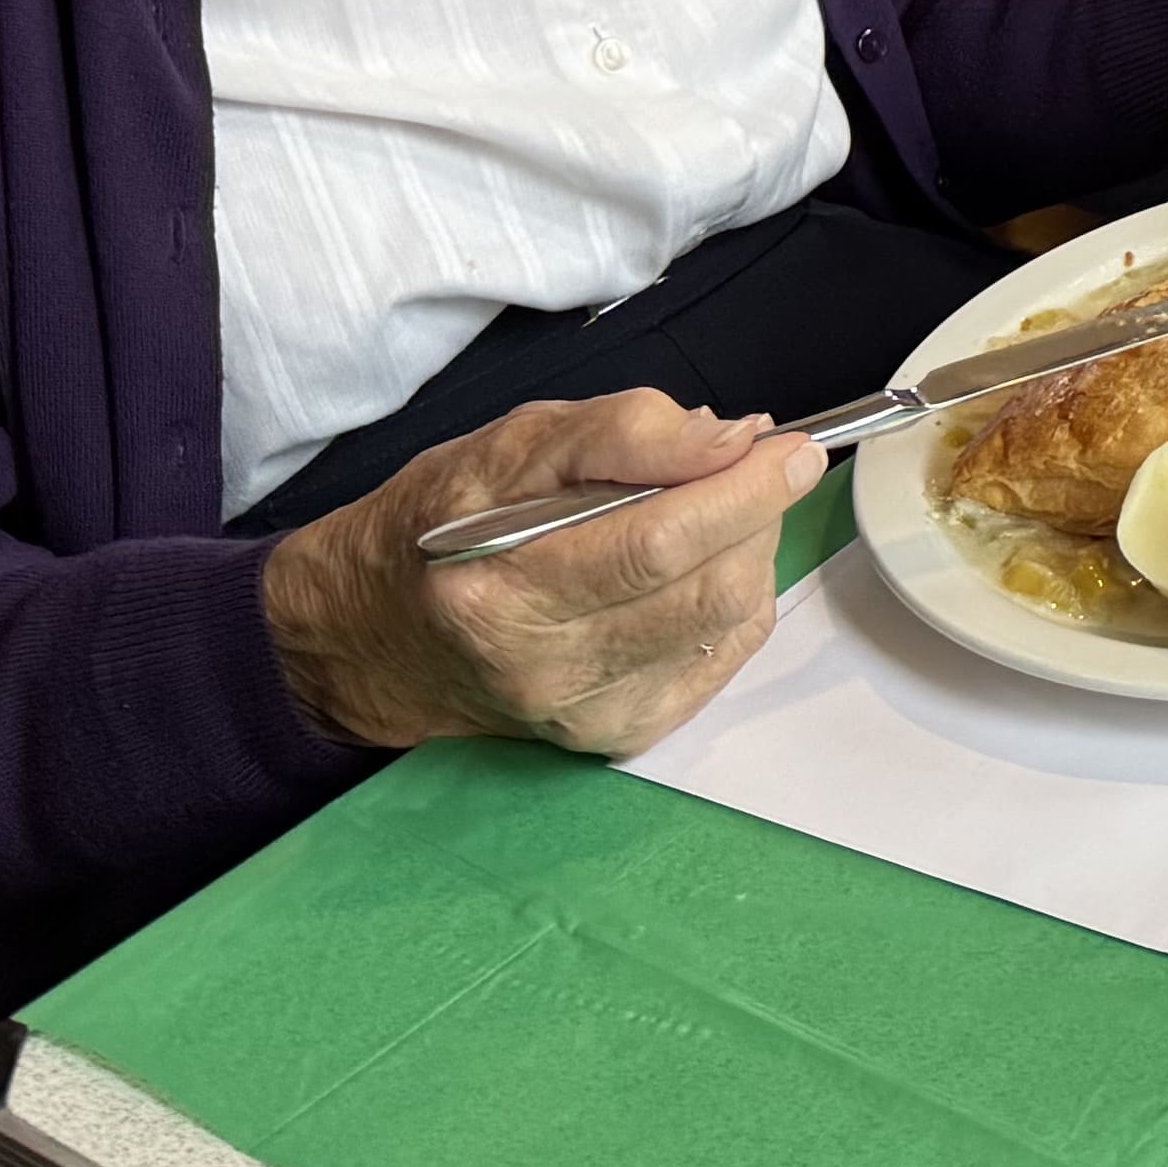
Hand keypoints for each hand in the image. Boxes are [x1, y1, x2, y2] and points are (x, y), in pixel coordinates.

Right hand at [259, 391, 816, 757]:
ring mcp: (583, 713)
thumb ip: (624, 431)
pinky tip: (695, 572)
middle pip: (706, 592)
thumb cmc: (440, 525)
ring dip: (749, 554)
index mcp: (502, 589)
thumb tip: (730, 439)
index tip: (792, 448)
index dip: (741, 492)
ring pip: (726, 626)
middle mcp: (543, 668)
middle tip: (760, 467)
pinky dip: (733, 604)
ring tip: (717, 512)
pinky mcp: (616, 734)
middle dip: (757, 516)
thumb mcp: (512, 445)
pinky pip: (719, 661)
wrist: (375, 635)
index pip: (657, 543)